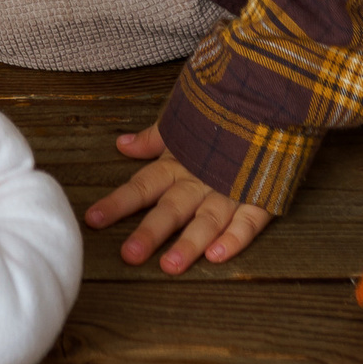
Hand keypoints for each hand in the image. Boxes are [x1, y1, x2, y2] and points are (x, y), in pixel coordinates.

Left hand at [82, 123, 272, 273]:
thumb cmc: (222, 115)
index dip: (118, 202)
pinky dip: (235, 237)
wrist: (270, 97)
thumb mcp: (185, 123)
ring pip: (207, 220)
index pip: (142, 185)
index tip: (93, 220)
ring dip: (189, 243)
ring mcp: (231, 189)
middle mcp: (200, 179)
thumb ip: (154, 139)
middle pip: (172, 208)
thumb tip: (121, 144)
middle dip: (151, 232)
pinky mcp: (261, 196)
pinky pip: (249, 220)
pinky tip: (218, 254)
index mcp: (178, 163)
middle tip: (129, 255)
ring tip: (170, 266)